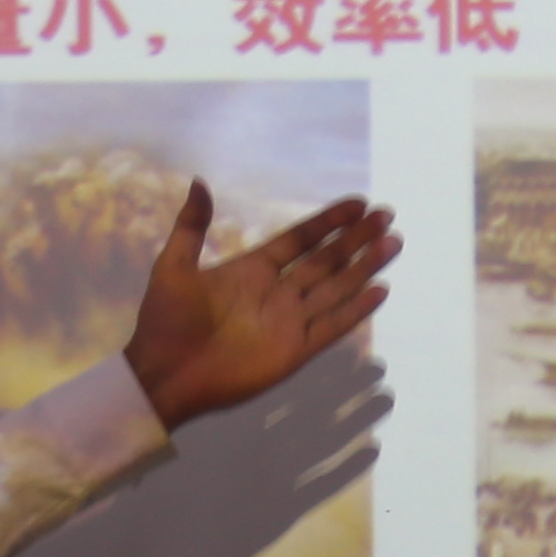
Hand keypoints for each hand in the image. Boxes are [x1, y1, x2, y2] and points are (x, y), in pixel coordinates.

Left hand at [123, 184, 399, 429]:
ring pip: (336, 288)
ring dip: (364, 266)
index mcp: (252, 270)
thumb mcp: (173, 266)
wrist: (163, 376)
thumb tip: (199, 181)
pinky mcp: (295, 351)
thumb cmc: (165, 322)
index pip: (300, 239)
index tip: (357, 204)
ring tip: (392, 243)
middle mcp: (277, 292)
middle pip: (326, 260)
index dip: (328, 222)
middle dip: (356, 238)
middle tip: (385, 216)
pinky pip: (332, 326)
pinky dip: (356, 310)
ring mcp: (289, 322)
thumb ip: (192, 226)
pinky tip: (379, 290)